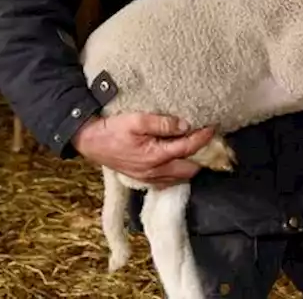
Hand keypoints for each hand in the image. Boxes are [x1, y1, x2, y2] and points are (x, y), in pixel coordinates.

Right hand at [71, 112, 215, 187]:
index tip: (212, 128)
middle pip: (189, 170)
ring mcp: (148, 178)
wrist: (90, 142)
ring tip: (194, 150)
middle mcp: (155, 171)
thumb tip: (185, 125)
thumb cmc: (112, 129)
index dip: (203, 137)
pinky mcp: (142, 179)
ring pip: (179, 178)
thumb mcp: (137, 120)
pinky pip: (167, 182)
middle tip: (206, 141)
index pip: (188, 148)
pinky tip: (177, 161)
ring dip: (190, 166)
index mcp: (156, 156)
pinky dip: (177, 173)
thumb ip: (163, 123)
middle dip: (201, 156)